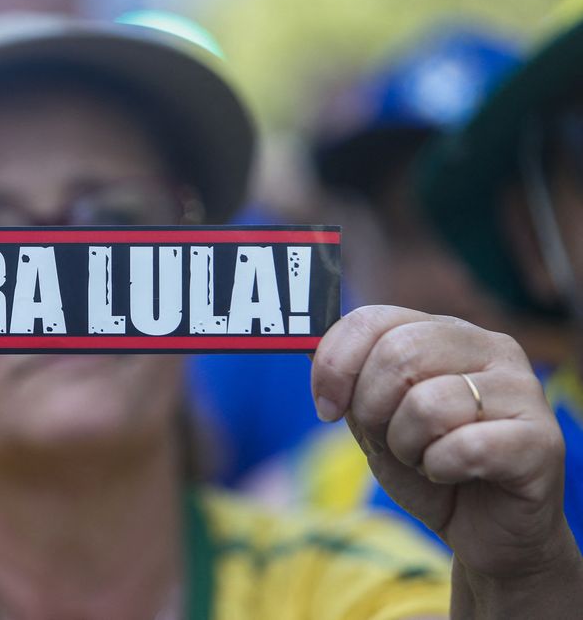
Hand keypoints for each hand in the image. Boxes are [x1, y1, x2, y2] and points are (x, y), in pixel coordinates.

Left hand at [312, 305, 573, 579]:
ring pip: (428, 404)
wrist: (483, 529)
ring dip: (406, 446)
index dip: (335, 364)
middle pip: (398, 354)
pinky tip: (453, 474)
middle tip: (386, 440)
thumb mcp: (374, 419)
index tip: (325, 406)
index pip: (373, 319)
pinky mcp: (542, 439)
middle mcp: (489, 347)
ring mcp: (522, 390)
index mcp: (445, 331)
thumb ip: (349, 381)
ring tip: (424, 458)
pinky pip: (464, 447)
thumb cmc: (428, 465)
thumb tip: (305, 348)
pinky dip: (440, 468)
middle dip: (371, 409)